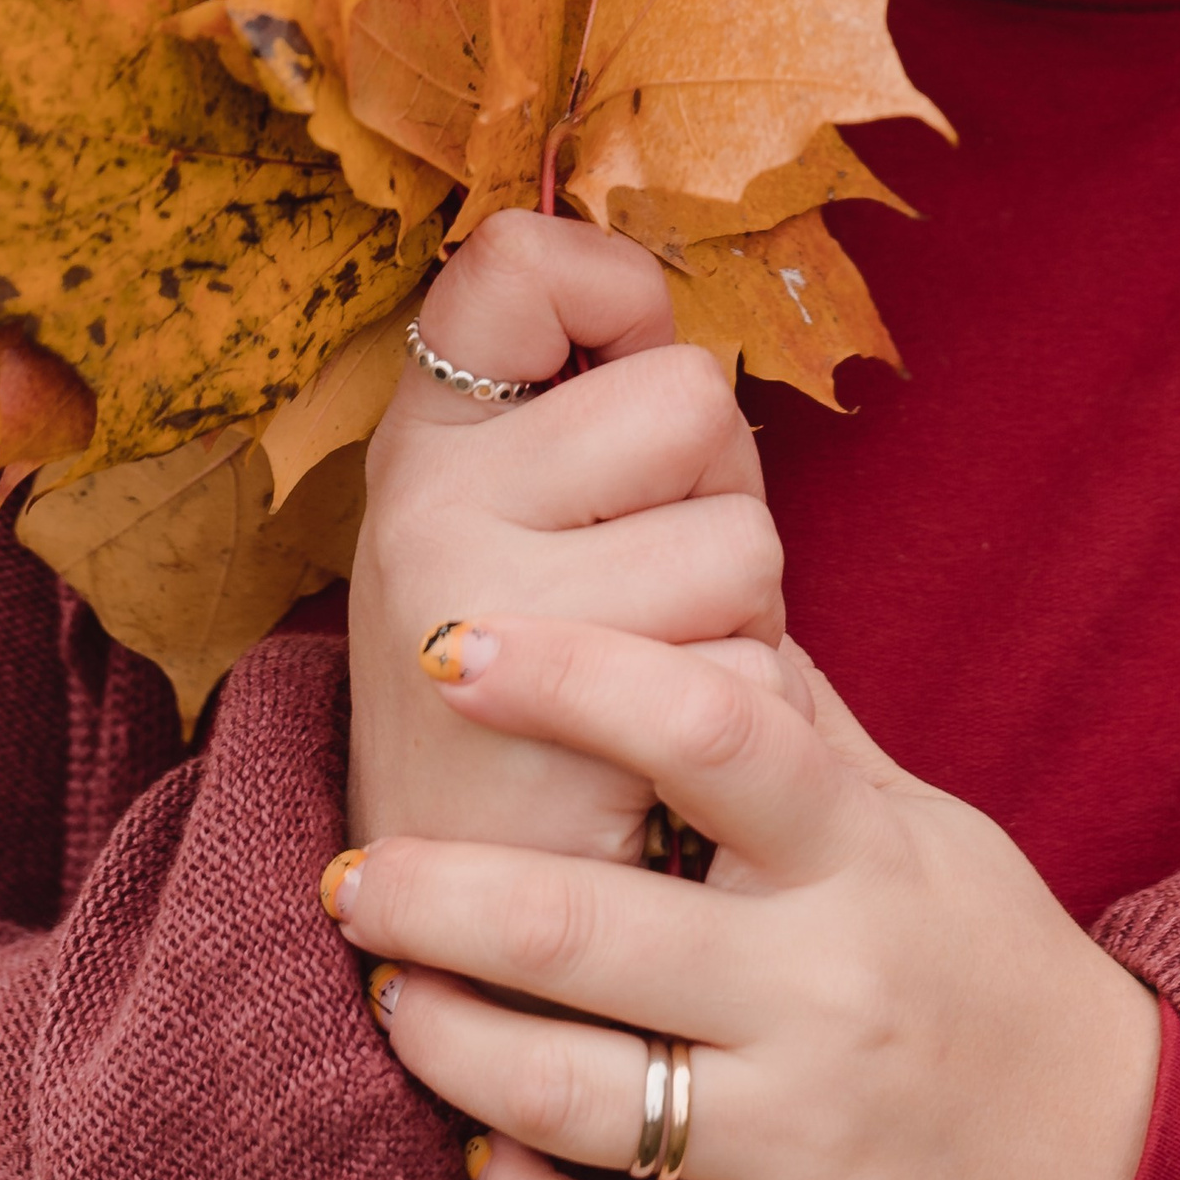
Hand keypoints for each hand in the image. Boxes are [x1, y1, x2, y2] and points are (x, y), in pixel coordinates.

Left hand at [333, 614, 1163, 1179]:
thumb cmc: (993, 967)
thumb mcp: (926, 827)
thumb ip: (807, 730)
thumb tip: (703, 596)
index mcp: (861, 856)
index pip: (704, 732)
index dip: (568, 677)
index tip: (457, 644)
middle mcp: (828, 991)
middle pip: (586, 928)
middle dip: (434, 892)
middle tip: (351, 869)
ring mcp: (804, 1142)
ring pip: (569, 1096)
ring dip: (446, 1039)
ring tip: (391, 992)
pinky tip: (480, 1146)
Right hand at [345, 212, 784, 863]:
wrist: (470, 920)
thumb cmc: (547, 682)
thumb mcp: (530, 517)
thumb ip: (599, 403)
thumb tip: (664, 291)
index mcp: (425, 438)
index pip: (516, 260)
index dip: (611, 293)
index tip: (611, 374)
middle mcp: (427, 509)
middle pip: (691, 398)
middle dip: (719, 492)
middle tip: (655, 580)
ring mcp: (484, 621)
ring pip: (744, 539)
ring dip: (744, 615)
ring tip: (658, 672)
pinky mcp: (563, 738)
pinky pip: (755, 670)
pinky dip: (746, 717)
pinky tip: (664, 765)